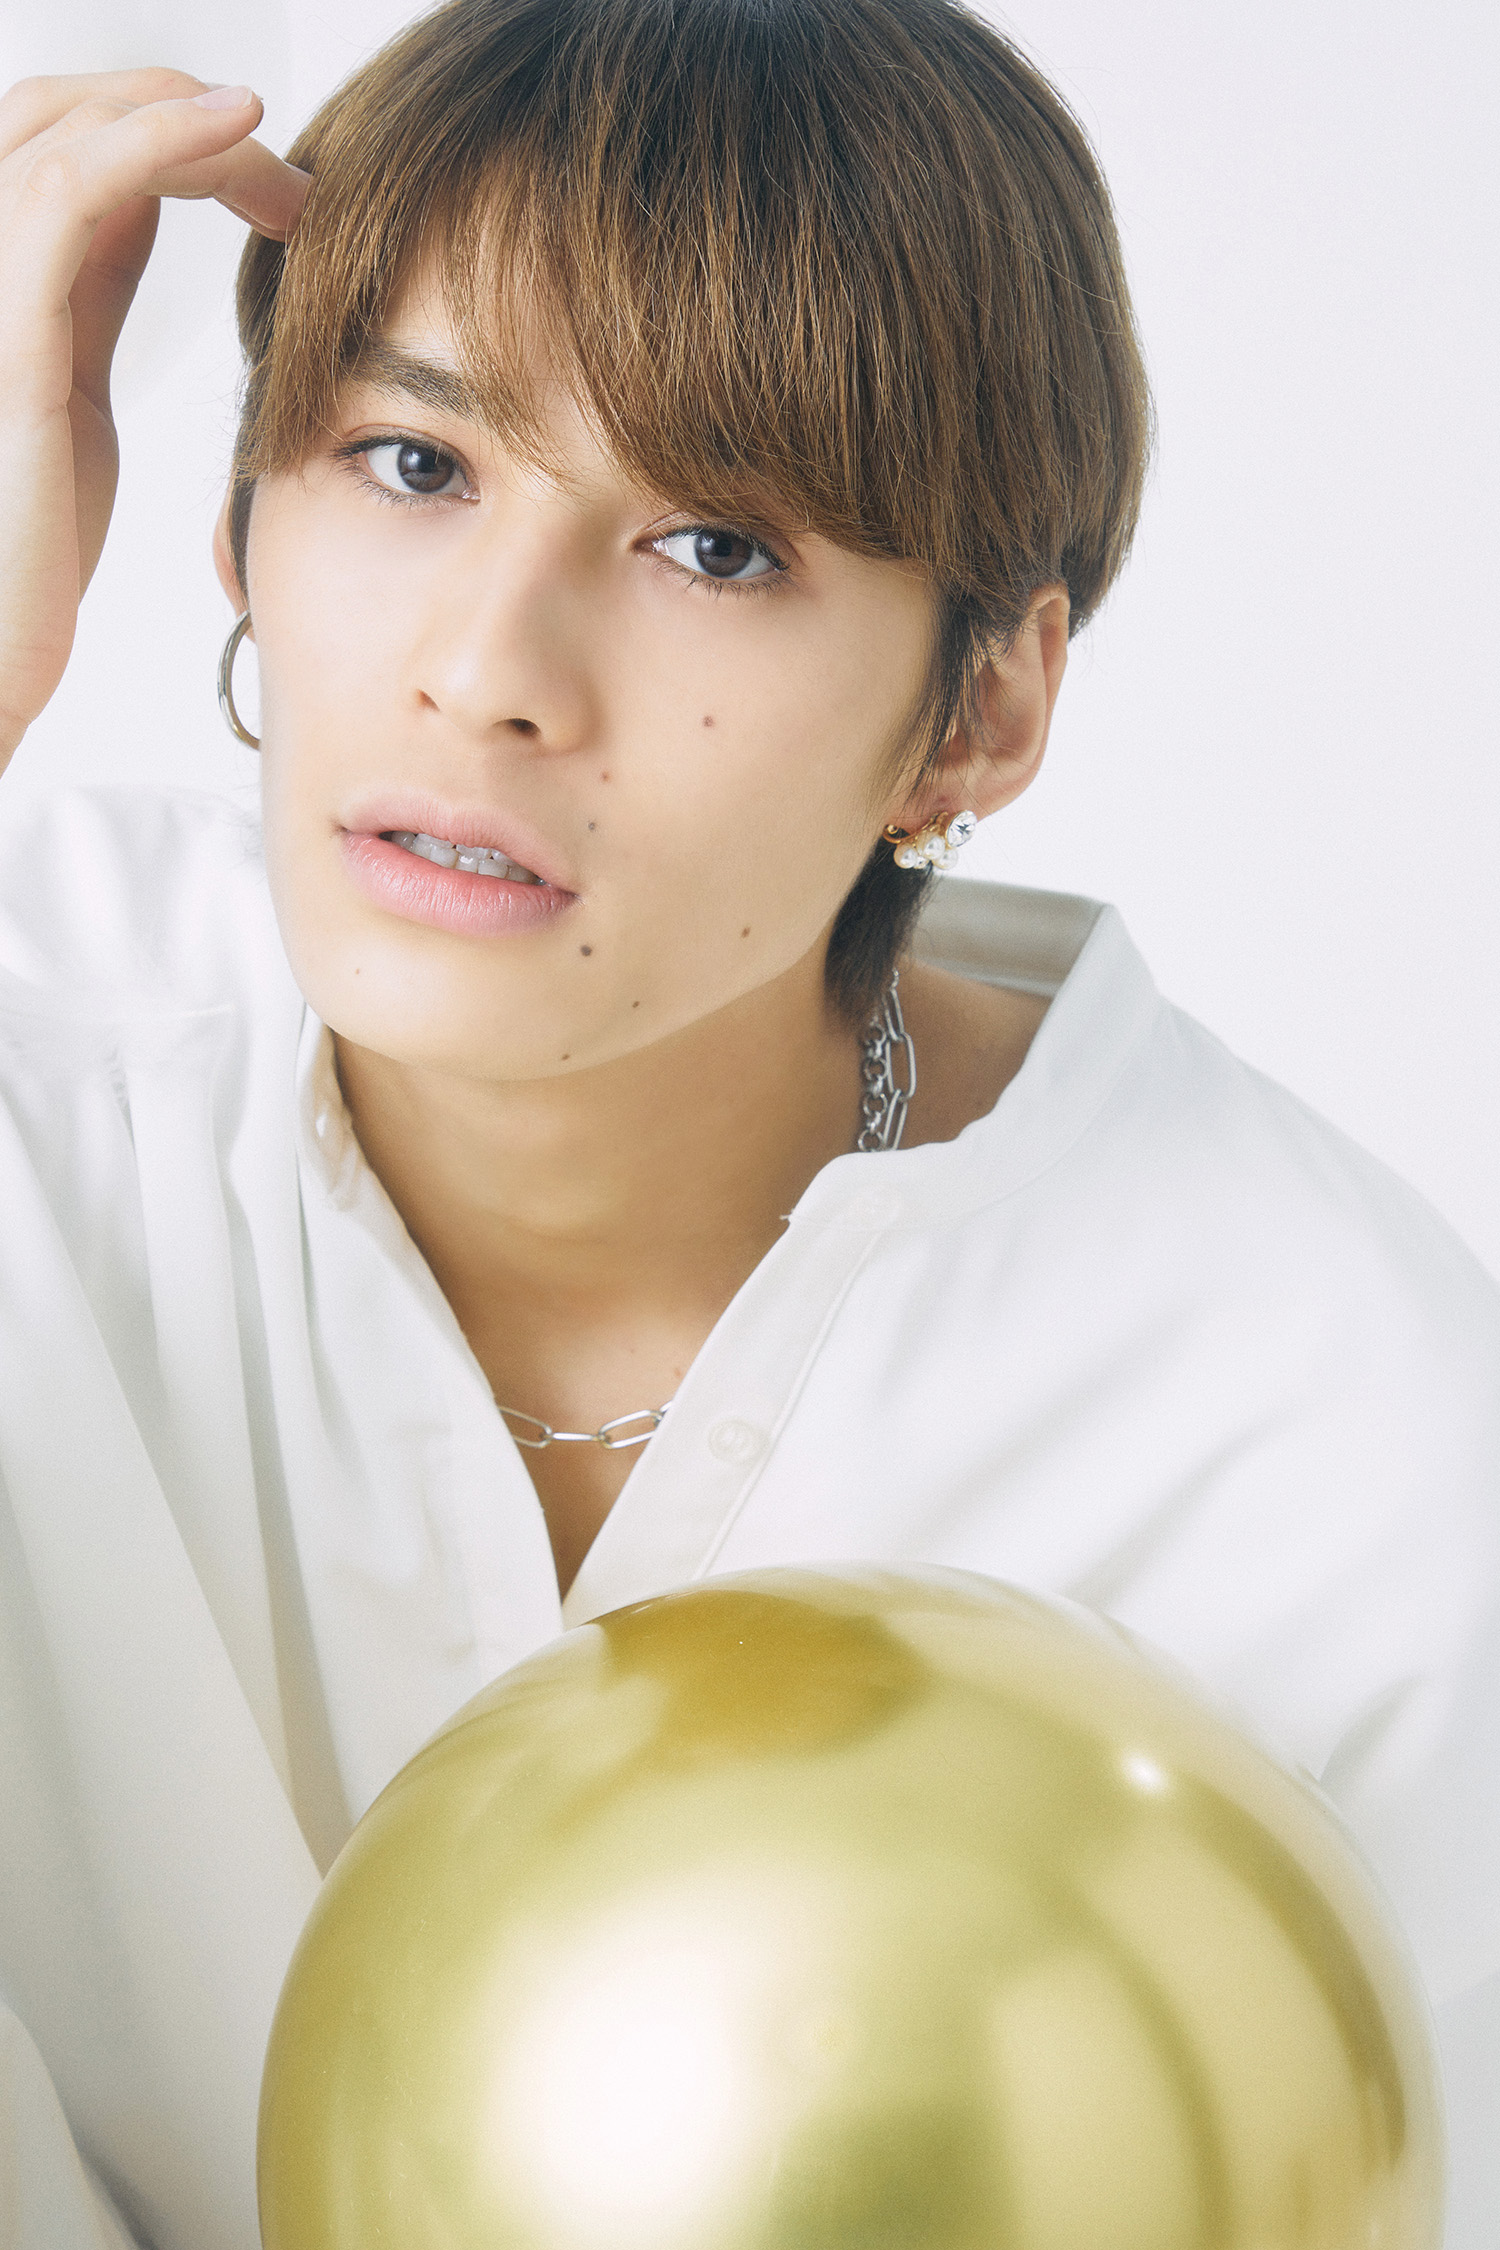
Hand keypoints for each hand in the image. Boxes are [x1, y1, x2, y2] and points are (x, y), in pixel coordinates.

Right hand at [0, 69, 308, 769]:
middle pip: (59, 112)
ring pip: (64, 126)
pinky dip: (155, 141)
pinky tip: (234, 134)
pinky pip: (68, 190)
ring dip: (186, 124)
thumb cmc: (23, 549)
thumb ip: (91, 290)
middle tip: (293, 184)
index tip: (275, 191)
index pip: (64, 144)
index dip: (164, 135)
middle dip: (178, 116)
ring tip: (280, 162)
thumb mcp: (70, 393)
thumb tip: (139, 212)